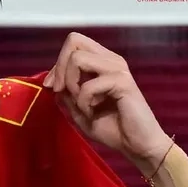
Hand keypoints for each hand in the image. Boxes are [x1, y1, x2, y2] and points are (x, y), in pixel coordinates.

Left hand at [43, 32, 171, 174]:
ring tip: (81, 103)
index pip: (73, 44)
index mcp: (101, 62)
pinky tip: (92, 112)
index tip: (52, 86)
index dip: (57, 64)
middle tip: (60, 91)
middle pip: (74, 41)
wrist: (136, 146)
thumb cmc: (112, 128)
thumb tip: (51, 81)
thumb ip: (66, 93)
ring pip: (77, 59)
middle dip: (59, 68)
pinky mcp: (122, 81)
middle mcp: (110, 60)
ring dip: (71, 84)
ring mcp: (117, 68)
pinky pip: (88, 85)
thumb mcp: (79, 110)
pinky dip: (83, 102)